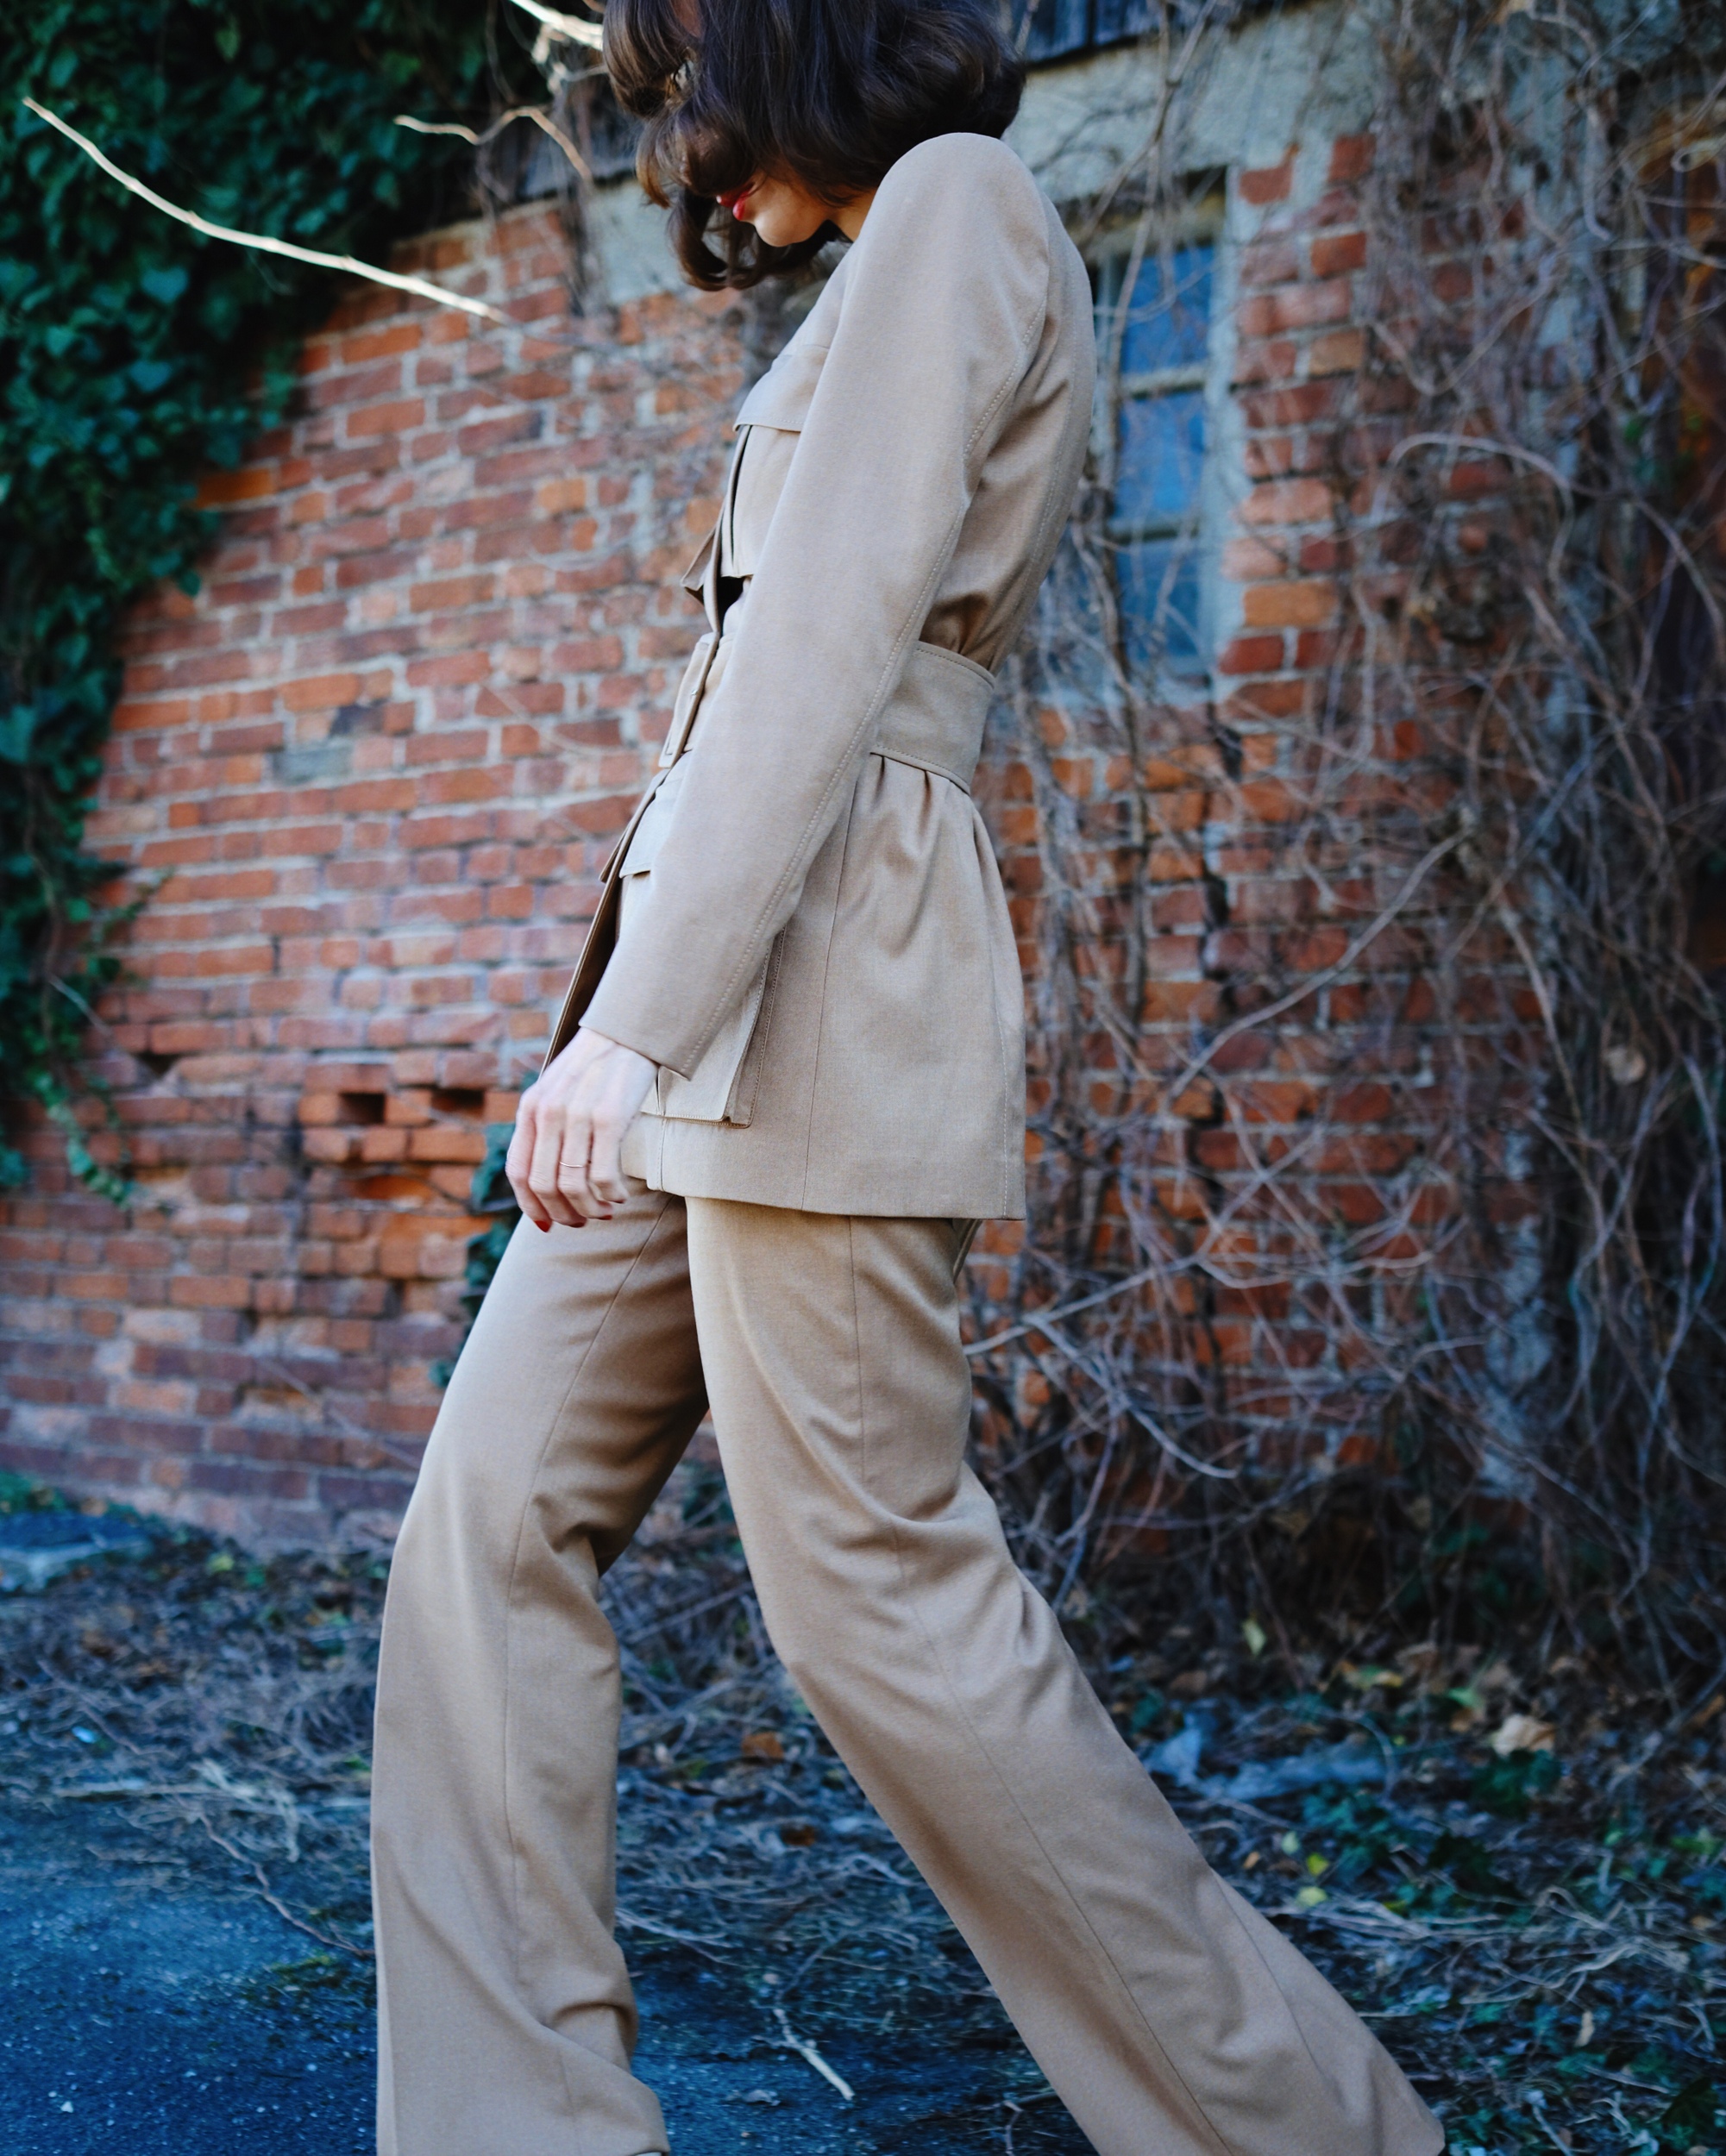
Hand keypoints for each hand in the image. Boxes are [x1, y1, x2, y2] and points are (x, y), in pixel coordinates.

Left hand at [506, 1028, 656, 1228]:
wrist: (627, 1032)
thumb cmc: (596, 1068)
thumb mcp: (557, 1091)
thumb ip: (546, 1127)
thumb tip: (547, 1181)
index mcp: (530, 1108)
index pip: (518, 1171)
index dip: (530, 1206)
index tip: (547, 1224)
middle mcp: (548, 1113)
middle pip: (544, 1185)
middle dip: (564, 1213)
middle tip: (583, 1220)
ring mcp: (577, 1115)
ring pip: (574, 1185)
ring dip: (591, 1208)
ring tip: (606, 1211)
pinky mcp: (609, 1117)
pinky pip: (603, 1176)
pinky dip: (612, 1195)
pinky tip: (621, 1195)